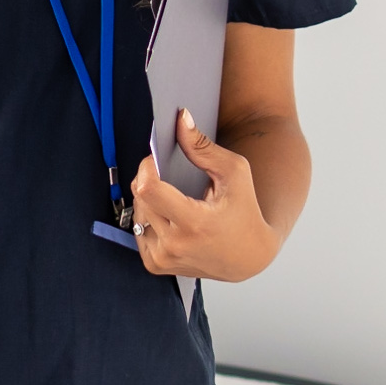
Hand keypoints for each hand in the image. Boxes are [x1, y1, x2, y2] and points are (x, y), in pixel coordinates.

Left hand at [131, 110, 284, 282]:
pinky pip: (138, 230)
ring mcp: (163, 258)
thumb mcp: (234, 173)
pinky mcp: (155, 265)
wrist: (248, 257)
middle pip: (140, 197)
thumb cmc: (245, 211)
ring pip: (137, 212)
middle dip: (150, 180)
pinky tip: (171, 219)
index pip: (148, 188)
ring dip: (150, 200)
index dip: (147, 167)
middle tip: (171, 179)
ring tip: (176, 201)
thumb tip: (180, 118)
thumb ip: (203, 146)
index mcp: (194, 223)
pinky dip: (150, 219)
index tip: (156, 160)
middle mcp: (175, 245)